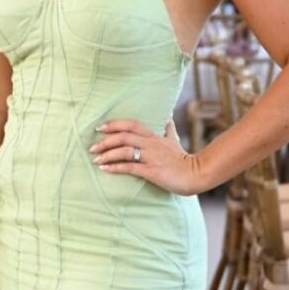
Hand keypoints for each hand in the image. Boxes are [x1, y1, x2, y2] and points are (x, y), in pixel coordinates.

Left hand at [89, 117, 204, 193]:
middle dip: (105, 141)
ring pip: (125, 151)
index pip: (131, 125)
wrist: (196, 174)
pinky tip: (105, 169)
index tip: (100, 128)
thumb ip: (168, 128)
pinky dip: (115, 167)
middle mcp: (151, 144)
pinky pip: (130, 167)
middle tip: (92, 147)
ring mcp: (151, 157)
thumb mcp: (175, 140)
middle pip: (124, 136)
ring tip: (96, 160)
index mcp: (154, 136)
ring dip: (108, 154)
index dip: (114, 124)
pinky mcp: (152, 171)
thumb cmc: (183, 159)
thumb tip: (168, 116)